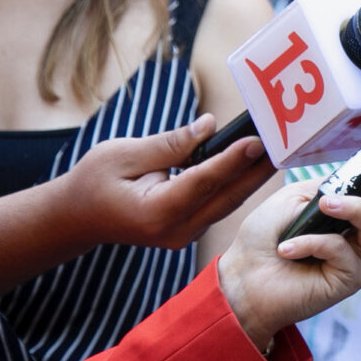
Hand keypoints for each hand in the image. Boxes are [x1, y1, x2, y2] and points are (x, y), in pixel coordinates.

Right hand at [59, 113, 273, 250]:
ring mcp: (183, 234)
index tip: (258, 140)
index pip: (203, 182)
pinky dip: (237, 182)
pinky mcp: (187, 228)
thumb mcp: (122, 154)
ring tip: (277, 148)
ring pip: (227, 202)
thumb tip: (209, 126)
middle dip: (257, 169)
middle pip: (226, 196)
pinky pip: (219, 204)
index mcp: (155, 212)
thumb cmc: (92, 181)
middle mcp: (175, 229)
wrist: (75, 218)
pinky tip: (254, 162)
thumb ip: (169, 144)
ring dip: (252, 176)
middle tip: (285, 142)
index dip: (232, 160)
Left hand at [217, 157, 360, 352]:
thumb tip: (351, 186)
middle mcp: (359, 235)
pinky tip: (289, 248)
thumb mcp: (294, 199)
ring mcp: (358, 258)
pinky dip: (313, 242)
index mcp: (347, 212)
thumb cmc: (264, 238)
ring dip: (353, 209)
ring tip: (324, 206)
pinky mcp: (349, 280)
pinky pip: (343, 251)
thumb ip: (326, 188)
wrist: (242, 277)